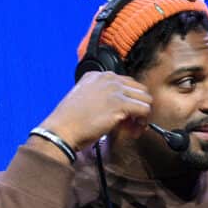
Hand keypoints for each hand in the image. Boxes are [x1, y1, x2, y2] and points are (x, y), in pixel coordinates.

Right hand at [38, 71, 152, 149]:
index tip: (125, 115)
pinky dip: (142, 123)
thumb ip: (104, 97)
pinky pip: (145, 110)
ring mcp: (115, 90)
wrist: (62, 130)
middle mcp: (108, 78)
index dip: (129, 101)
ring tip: (132, 128)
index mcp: (98, 75)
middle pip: (140, 90)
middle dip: (138, 107)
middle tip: (131, 124)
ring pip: (146, 99)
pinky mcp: (120, 103)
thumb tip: (124, 109)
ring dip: (142, 116)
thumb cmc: (71, 121)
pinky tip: (132, 131)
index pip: (127, 83)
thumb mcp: (86, 99)